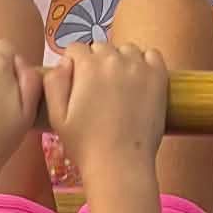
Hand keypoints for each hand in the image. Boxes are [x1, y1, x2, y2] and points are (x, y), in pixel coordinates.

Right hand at [43, 42, 167, 181]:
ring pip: (126, 50)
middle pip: (101, 48)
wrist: (121, 164)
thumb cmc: (86, 144)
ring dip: (120, 61)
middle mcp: (114, 59)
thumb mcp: (56, 116)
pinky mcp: (158, 77)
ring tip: (119, 87)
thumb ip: (54, 82)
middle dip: (95, 63)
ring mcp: (139, 66)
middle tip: (97, 91)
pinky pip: (152, 55)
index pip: (76, 49)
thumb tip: (64, 63)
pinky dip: (145, 62)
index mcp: (87, 66)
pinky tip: (139, 80)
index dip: (73, 66)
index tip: (76, 83)